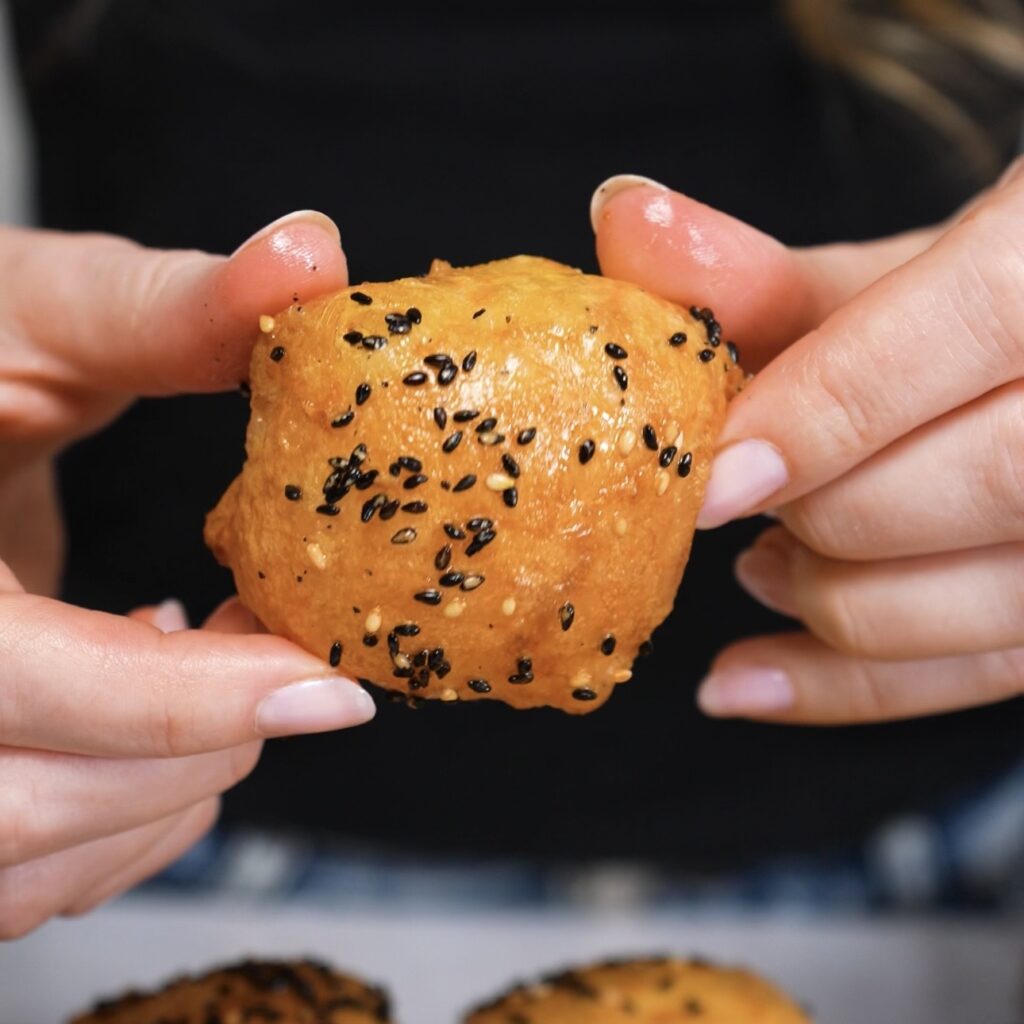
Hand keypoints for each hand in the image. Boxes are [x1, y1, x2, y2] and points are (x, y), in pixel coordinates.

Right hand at [0, 212, 374, 938]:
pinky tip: (155, 724)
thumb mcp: (26, 310)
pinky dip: (118, 822)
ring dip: (164, 797)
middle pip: (25, 805)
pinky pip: (16, 870)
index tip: (330, 687)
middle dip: (193, 757)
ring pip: (21, 862)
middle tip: (286, 673)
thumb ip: (164, 307)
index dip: (193, 702)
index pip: (25, 677)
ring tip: (224, 683)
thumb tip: (310, 255)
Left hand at [592, 160, 1023, 724]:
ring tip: (760, 568)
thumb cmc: (1000, 293)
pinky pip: (989, 671)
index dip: (835, 407)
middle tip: (733, 502)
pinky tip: (755, 677)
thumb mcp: (900, 265)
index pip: (984, 319)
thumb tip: (623, 226)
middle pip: (995, 479)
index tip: (716, 471)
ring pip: (1001, 599)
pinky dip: (858, 685)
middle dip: (830, 510)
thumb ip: (767, 270)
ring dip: (843, 601)